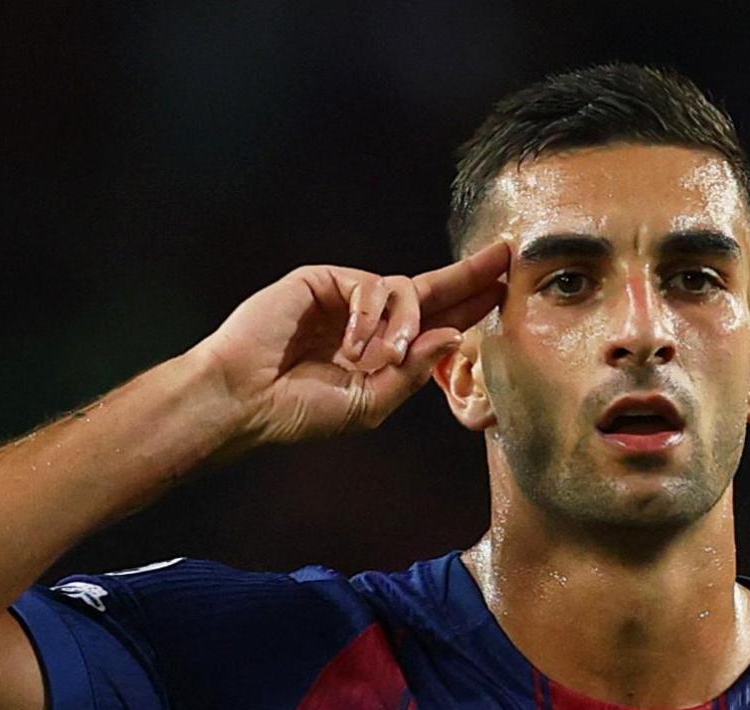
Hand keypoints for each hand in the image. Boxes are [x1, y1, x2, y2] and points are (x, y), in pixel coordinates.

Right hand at [194, 241, 508, 445]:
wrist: (244, 400)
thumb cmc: (298, 411)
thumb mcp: (369, 404)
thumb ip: (412, 373)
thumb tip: (455, 335)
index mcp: (379, 350)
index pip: (434, 320)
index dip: (469, 304)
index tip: (505, 287)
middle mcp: (366, 319)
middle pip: (428, 289)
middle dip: (467, 275)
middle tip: (504, 258)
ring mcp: (343, 297)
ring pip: (402, 290)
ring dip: (401, 326)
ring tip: (378, 358)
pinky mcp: (320, 281)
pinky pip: (368, 285)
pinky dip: (369, 315)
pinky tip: (352, 343)